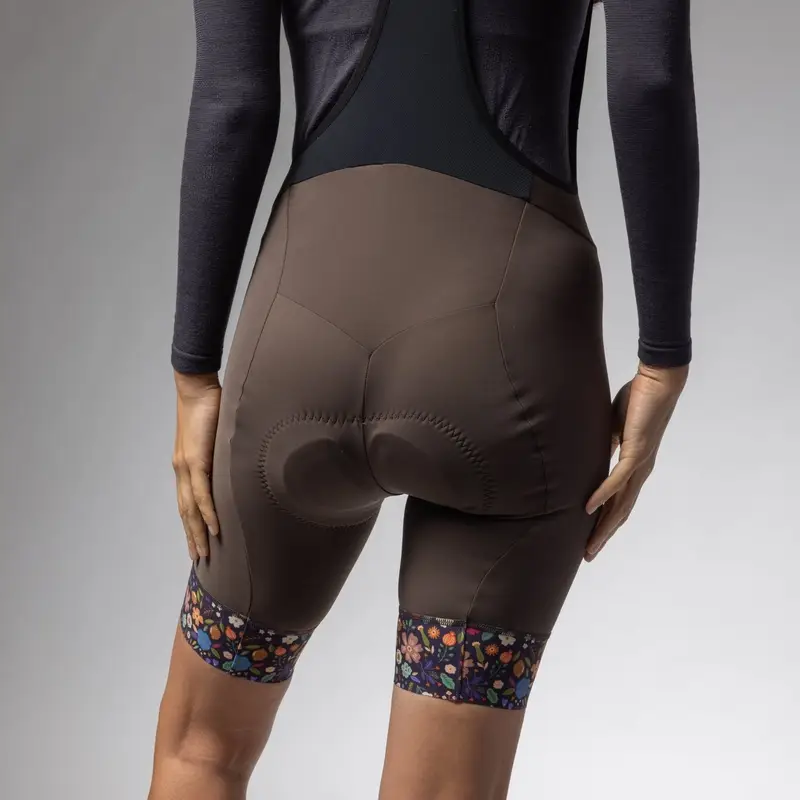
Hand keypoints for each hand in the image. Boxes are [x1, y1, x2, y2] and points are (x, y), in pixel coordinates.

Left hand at [172, 370, 221, 559]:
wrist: (196, 387)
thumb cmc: (209, 407)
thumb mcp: (217, 436)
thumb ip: (223, 452)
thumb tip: (238, 464)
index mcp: (186, 466)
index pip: (187, 502)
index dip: (191, 524)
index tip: (197, 542)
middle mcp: (182, 470)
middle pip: (186, 512)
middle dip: (192, 536)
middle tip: (198, 559)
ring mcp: (187, 467)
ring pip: (190, 508)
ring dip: (197, 532)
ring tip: (203, 552)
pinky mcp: (195, 460)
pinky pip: (201, 493)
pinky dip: (206, 513)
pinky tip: (213, 528)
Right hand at [584, 361, 688, 561]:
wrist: (658, 382)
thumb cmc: (637, 400)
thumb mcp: (615, 428)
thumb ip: (607, 445)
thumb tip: (594, 455)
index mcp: (635, 466)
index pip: (620, 502)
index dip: (606, 522)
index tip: (591, 538)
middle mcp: (640, 471)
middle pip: (621, 512)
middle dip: (604, 535)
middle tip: (588, 555)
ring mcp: (640, 464)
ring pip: (621, 504)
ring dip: (604, 526)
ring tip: (590, 544)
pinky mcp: (637, 452)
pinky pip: (618, 479)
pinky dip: (603, 495)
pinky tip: (588, 508)